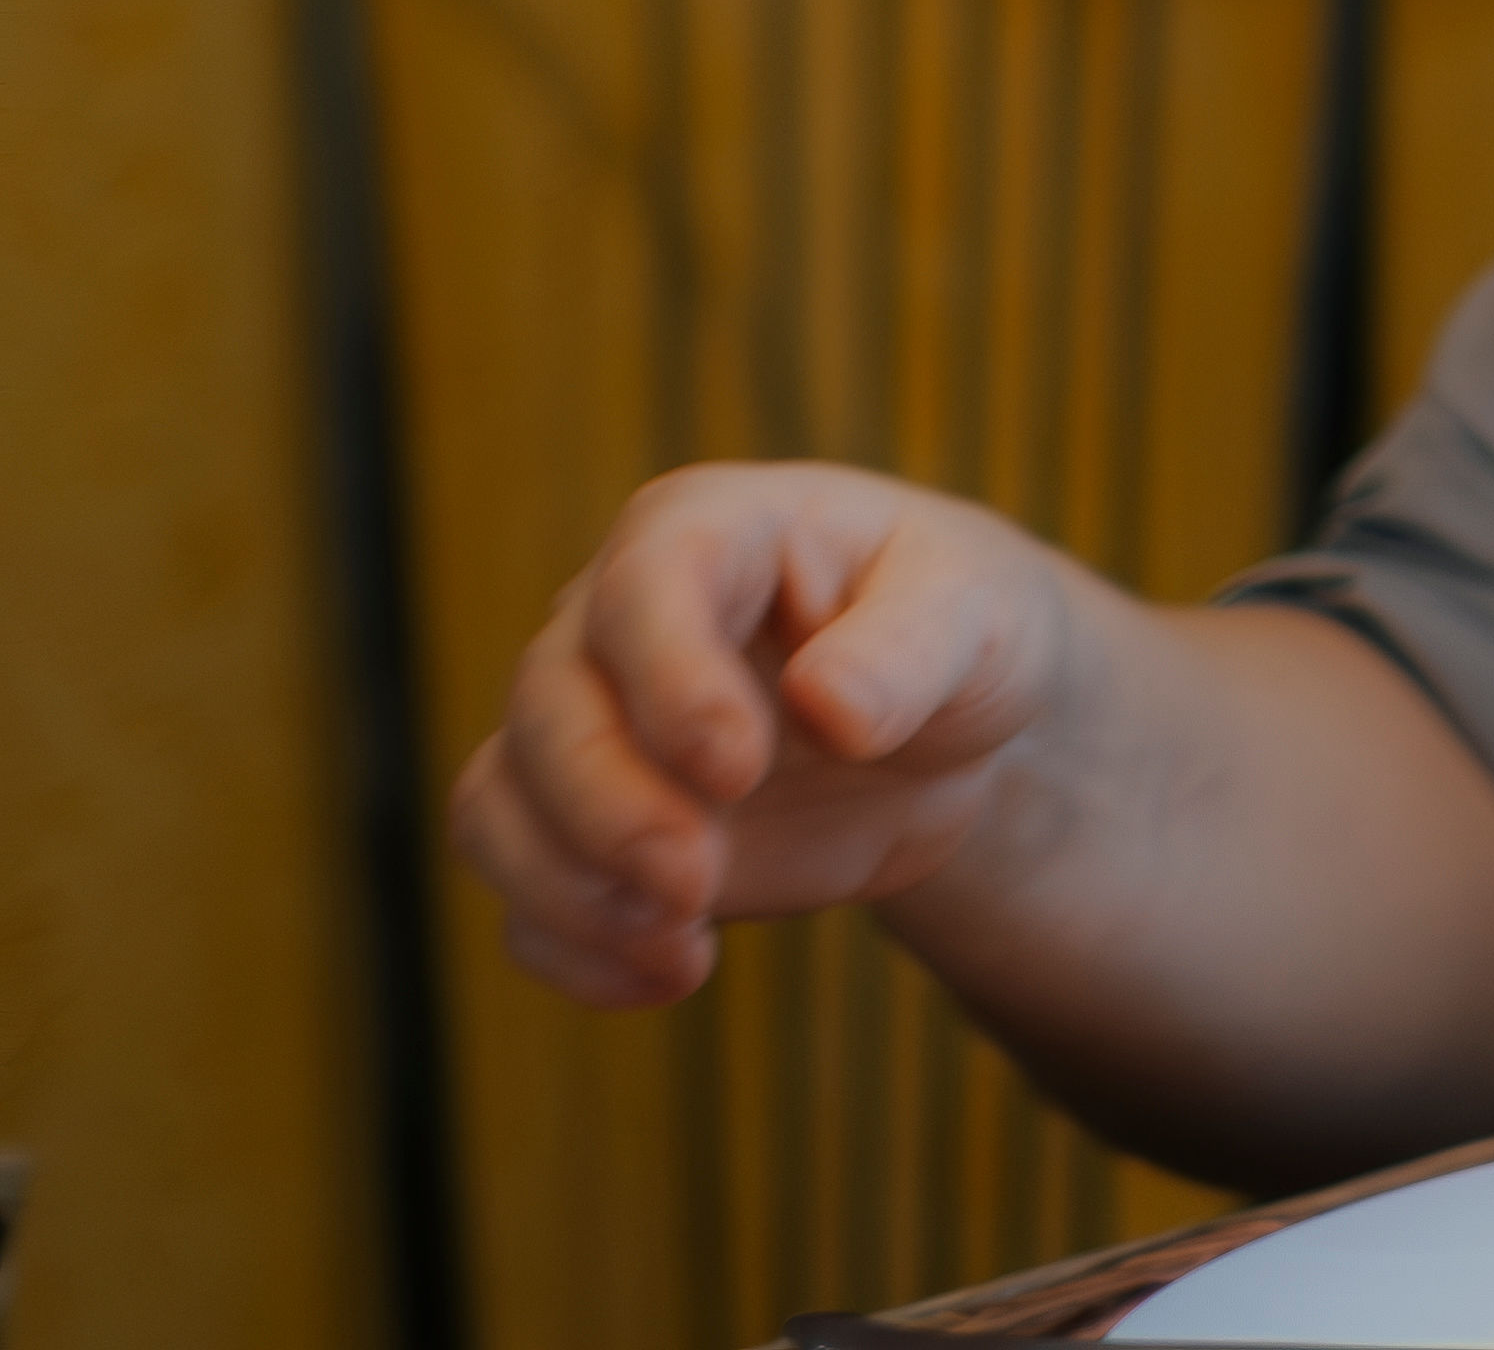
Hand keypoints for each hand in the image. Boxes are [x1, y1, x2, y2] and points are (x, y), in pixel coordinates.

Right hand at [452, 461, 1106, 1006]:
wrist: (950, 724)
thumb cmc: (961, 627)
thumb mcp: (981, 613)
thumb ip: (915, 646)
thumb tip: (830, 707)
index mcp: (710, 529)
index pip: (644, 586)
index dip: (670, 682)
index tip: (736, 770)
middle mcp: (616, 621)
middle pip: (546, 706)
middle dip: (607, 807)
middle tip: (696, 884)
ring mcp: (590, 729)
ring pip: (500, 803)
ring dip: (567, 890)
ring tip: (681, 941)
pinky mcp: (590, 833)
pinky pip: (522, 896)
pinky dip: (571, 950)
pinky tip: (668, 976)